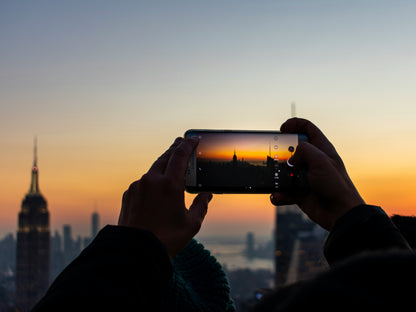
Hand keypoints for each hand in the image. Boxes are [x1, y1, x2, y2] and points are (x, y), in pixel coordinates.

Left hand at [118, 137, 212, 257]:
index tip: (193, 138)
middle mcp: (152, 181)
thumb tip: (206, 195)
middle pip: (165, 157)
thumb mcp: (191, 224)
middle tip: (180, 142)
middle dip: (174, 149)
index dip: (188, 144)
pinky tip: (155, 187)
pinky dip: (151, 180)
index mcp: (170, 185)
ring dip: (162, 165)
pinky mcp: (128, 194)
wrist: (136, 251)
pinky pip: (142, 182)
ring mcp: (138, 186)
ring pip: (153, 170)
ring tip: (169, 165)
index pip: (180, 156)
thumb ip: (201, 206)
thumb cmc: (166, 239)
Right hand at [271, 118, 364, 229]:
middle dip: (281, 152)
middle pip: (292, 149)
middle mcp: (313, 162)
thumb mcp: (321, 161)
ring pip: (285, 171)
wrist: (339, 214)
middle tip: (274, 155)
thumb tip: (291, 158)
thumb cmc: (335, 185)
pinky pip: (284, 190)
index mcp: (322, 150)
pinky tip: (277, 195)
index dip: (294, 124)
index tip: (282, 129)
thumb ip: (304, 151)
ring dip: (277, 175)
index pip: (308, 129)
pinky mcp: (300, 192)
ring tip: (273, 177)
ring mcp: (306, 177)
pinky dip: (279, 194)